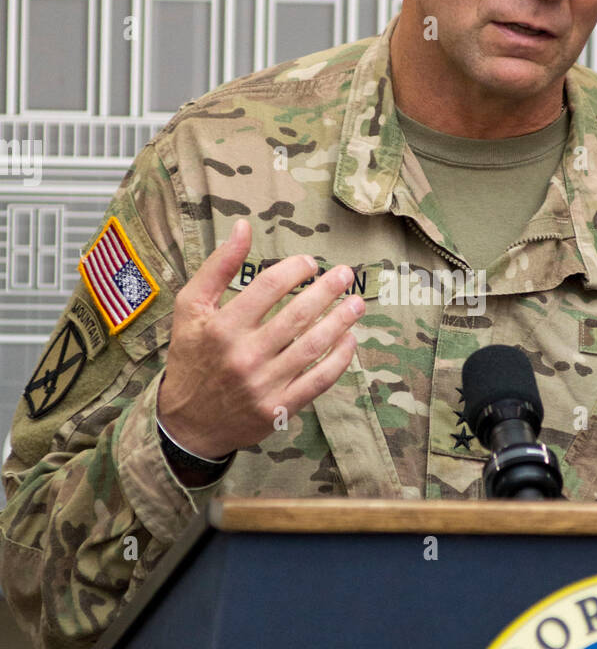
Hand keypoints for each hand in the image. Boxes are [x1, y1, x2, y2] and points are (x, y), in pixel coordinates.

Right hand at [157, 219, 363, 459]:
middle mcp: (243, 355)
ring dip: (340, 322)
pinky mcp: (278, 408)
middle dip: (328, 290)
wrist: (187, 421)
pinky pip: (318, 381)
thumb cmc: (192, 356)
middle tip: (346, 274)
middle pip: (297, 315)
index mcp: (221, 327)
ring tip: (357, 304)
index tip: (311, 263)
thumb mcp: (191, 308)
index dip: (295, 270)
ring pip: (313, 347)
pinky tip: (350, 340)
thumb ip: (217, 267)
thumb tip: (243, 227)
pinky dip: (339, 360)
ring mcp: (263, 384)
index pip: (267, 287)